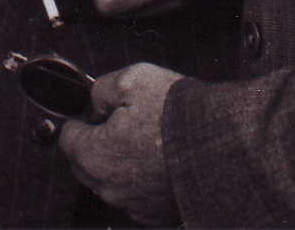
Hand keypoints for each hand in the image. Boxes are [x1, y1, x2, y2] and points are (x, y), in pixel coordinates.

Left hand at [58, 63, 180, 224]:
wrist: (226, 146)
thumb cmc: (179, 116)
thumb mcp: (130, 80)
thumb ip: (100, 90)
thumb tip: (95, 101)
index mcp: (95, 156)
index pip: (67, 138)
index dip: (81, 119)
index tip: (94, 111)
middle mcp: (110, 188)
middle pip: (86, 163)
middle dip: (97, 142)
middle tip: (121, 122)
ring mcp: (135, 205)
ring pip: (112, 181)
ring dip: (121, 162)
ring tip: (147, 138)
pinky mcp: (158, 214)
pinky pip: (138, 195)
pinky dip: (143, 179)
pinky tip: (160, 159)